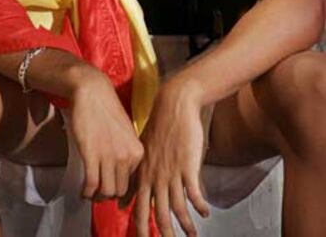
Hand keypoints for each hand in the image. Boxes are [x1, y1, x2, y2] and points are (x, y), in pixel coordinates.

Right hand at [70, 70, 143, 200]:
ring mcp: (109, 156)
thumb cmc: (106, 109)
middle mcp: (126, 156)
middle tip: (98, 192)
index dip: (120, 189)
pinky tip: (82, 190)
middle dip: (108, 195)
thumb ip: (126, 152)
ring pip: (106, 192)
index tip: (112, 189)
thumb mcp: (125, 133)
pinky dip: (85, 192)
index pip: (133, 183)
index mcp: (137, 151)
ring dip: (96, 196)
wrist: (92, 92)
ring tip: (89, 191)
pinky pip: (91, 185)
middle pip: (120, 191)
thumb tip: (121, 173)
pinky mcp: (91, 155)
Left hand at [133, 79, 208, 236]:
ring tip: (192, 235)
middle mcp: (155, 176)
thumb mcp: (142, 150)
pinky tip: (204, 213)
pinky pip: (194, 194)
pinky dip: (199, 206)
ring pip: (176, 209)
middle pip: (157, 214)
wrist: (175, 105)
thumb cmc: (160, 126)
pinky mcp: (187, 166)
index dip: (139, 226)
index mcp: (143, 173)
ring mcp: (171, 172)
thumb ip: (135, 176)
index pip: (138, 206)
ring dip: (185, 226)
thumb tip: (123, 200)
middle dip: (163, 233)